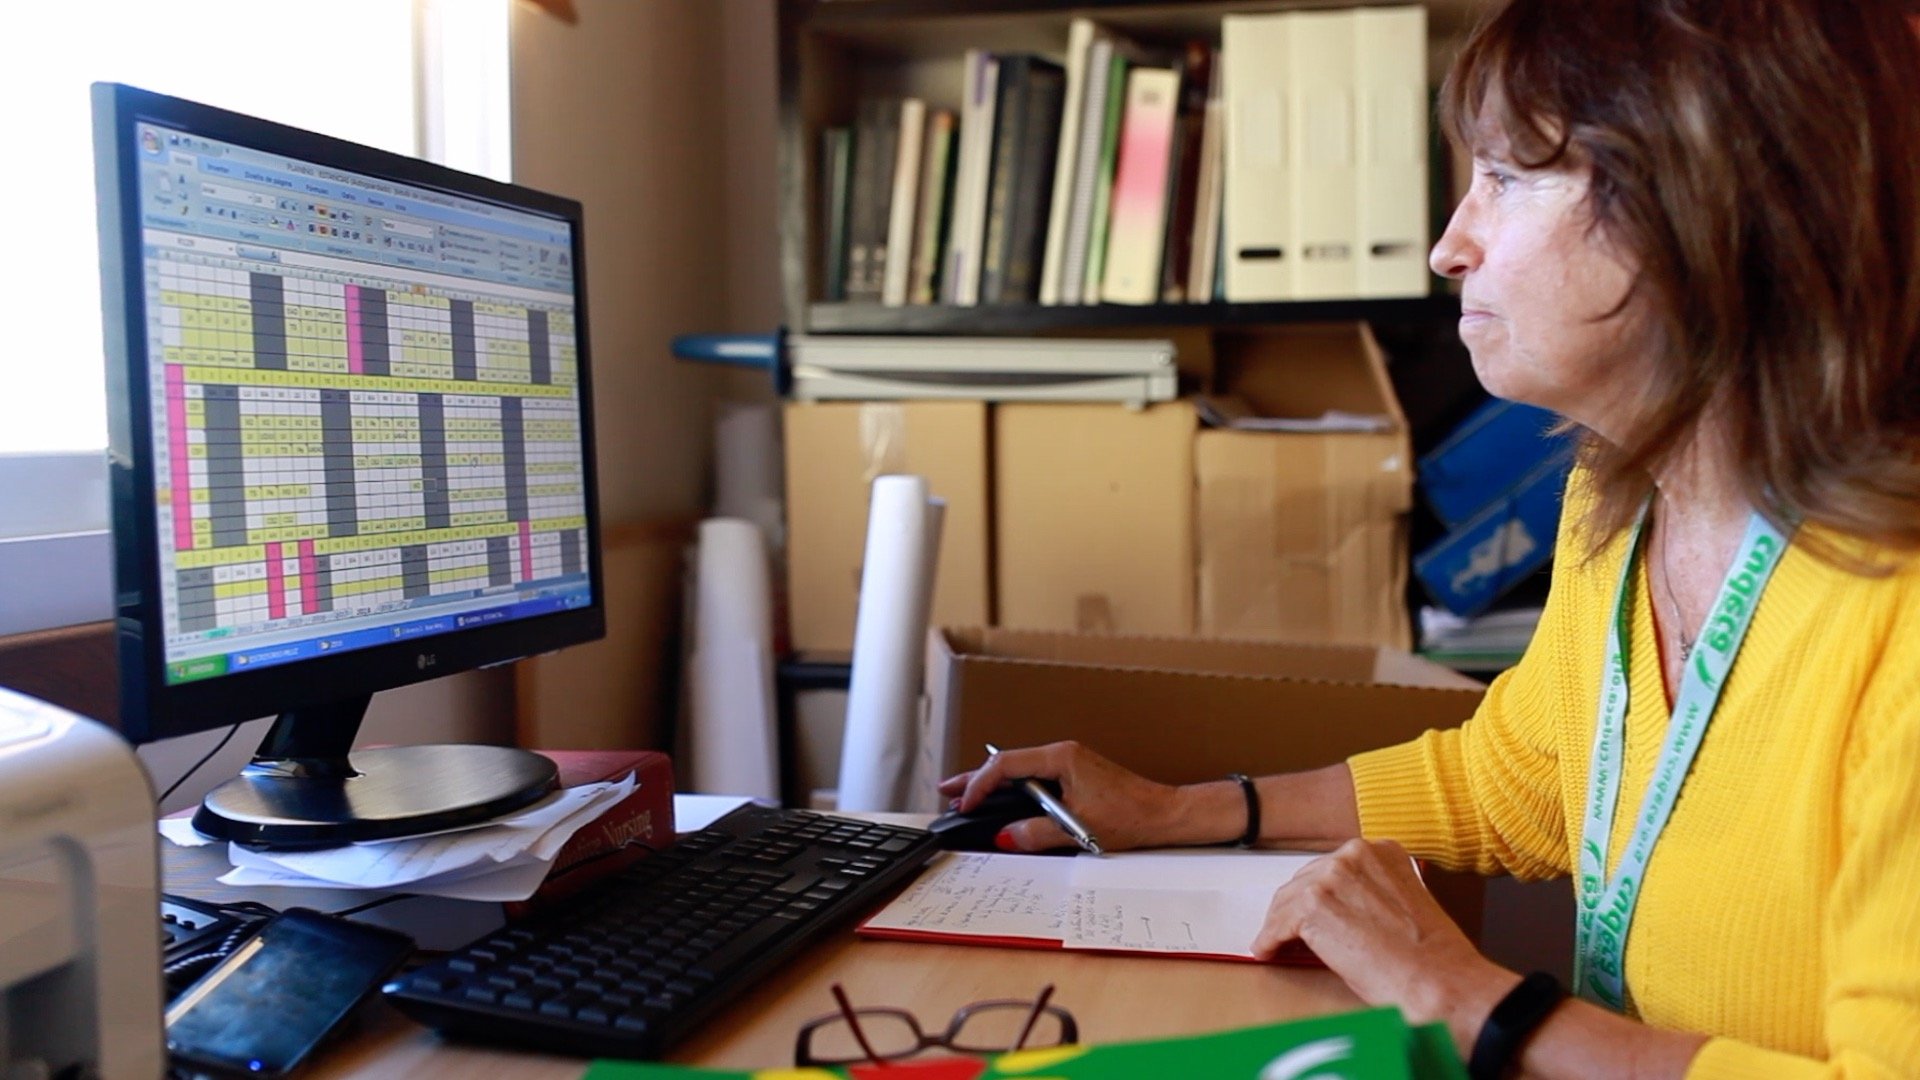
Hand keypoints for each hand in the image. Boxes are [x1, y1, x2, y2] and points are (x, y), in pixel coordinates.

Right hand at [936, 741, 1181, 852]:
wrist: (1165, 814)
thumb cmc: (1131, 816)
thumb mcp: (1078, 829)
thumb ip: (1037, 833)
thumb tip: (1006, 836)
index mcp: (1061, 758)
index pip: (1007, 765)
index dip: (980, 785)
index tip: (965, 804)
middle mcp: (1063, 754)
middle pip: (1009, 763)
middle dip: (976, 777)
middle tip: (947, 789)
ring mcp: (1069, 763)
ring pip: (1020, 770)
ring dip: (993, 783)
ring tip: (966, 794)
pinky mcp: (1075, 775)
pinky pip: (1034, 777)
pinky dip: (1013, 788)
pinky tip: (1002, 799)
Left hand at [1251, 839, 1514, 1048]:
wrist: (1439, 982)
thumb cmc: (1431, 959)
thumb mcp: (1404, 906)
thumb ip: (1371, 896)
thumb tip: (1342, 913)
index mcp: (1383, 852)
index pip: (1334, 868)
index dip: (1320, 892)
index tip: (1312, 908)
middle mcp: (1355, 855)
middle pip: (1307, 880)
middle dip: (1297, 907)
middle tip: (1290, 930)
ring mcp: (1332, 877)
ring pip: (1288, 900)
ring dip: (1280, 924)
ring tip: (1276, 943)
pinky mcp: (1312, 906)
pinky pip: (1278, 924)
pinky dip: (1270, 940)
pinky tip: (1269, 952)